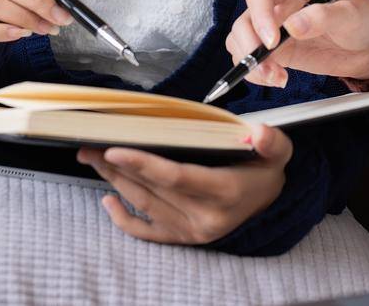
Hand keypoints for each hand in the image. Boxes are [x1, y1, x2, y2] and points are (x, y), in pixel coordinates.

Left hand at [76, 124, 290, 244]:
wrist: (269, 205)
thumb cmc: (265, 171)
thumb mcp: (278, 152)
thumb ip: (271, 141)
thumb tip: (258, 132)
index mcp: (224, 191)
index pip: (175, 177)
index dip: (142, 163)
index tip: (115, 149)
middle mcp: (205, 216)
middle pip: (151, 189)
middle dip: (117, 165)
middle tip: (90, 144)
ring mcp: (191, 230)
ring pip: (144, 205)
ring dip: (115, 182)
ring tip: (94, 159)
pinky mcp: (182, 237)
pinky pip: (146, 233)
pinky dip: (123, 220)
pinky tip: (107, 201)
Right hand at [227, 0, 368, 88]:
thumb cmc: (364, 21)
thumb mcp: (351, 15)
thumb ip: (324, 17)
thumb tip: (293, 25)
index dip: (260, 17)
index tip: (272, 42)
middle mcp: (277, 2)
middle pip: (244, 20)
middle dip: (249, 46)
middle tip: (268, 67)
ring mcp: (273, 27)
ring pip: (240, 41)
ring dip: (250, 63)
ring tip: (276, 77)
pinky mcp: (275, 50)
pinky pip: (251, 60)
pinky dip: (256, 73)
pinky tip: (279, 79)